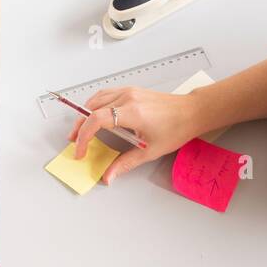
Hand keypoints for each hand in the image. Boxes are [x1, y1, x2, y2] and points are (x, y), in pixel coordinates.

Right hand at [68, 86, 204, 184]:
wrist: (191, 112)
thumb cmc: (176, 128)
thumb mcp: (150, 151)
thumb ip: (125, 163)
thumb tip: (109, 176)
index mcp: (132, 112)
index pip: (97, 120)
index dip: (84, 136)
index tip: (80, 151)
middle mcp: (128, 98)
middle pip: (92, 108)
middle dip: (80, 126)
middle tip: (75, 142)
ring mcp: (129, 92)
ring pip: (96, 99)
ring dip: (85, 114)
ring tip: (81, 130)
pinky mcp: (131, 91)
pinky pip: (106, 95)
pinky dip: (95, 106)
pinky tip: (94, 117)